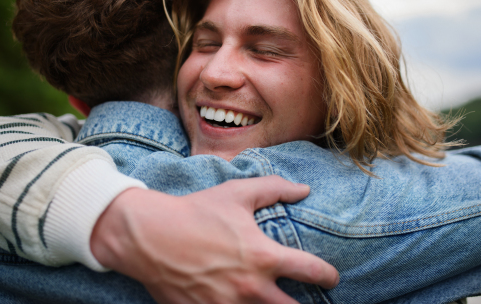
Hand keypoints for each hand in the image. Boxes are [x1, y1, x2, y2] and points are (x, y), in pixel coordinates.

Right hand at [91, 175, 338, 302]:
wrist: (149, 236)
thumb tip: (304, 189)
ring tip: (275, 302)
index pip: (311, 272)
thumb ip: (274, 189)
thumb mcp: (237, 193)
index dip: (329, 276)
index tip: (332, 277)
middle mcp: (250, 288)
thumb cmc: (196, 211)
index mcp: (263, 257)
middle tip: (308, 301)